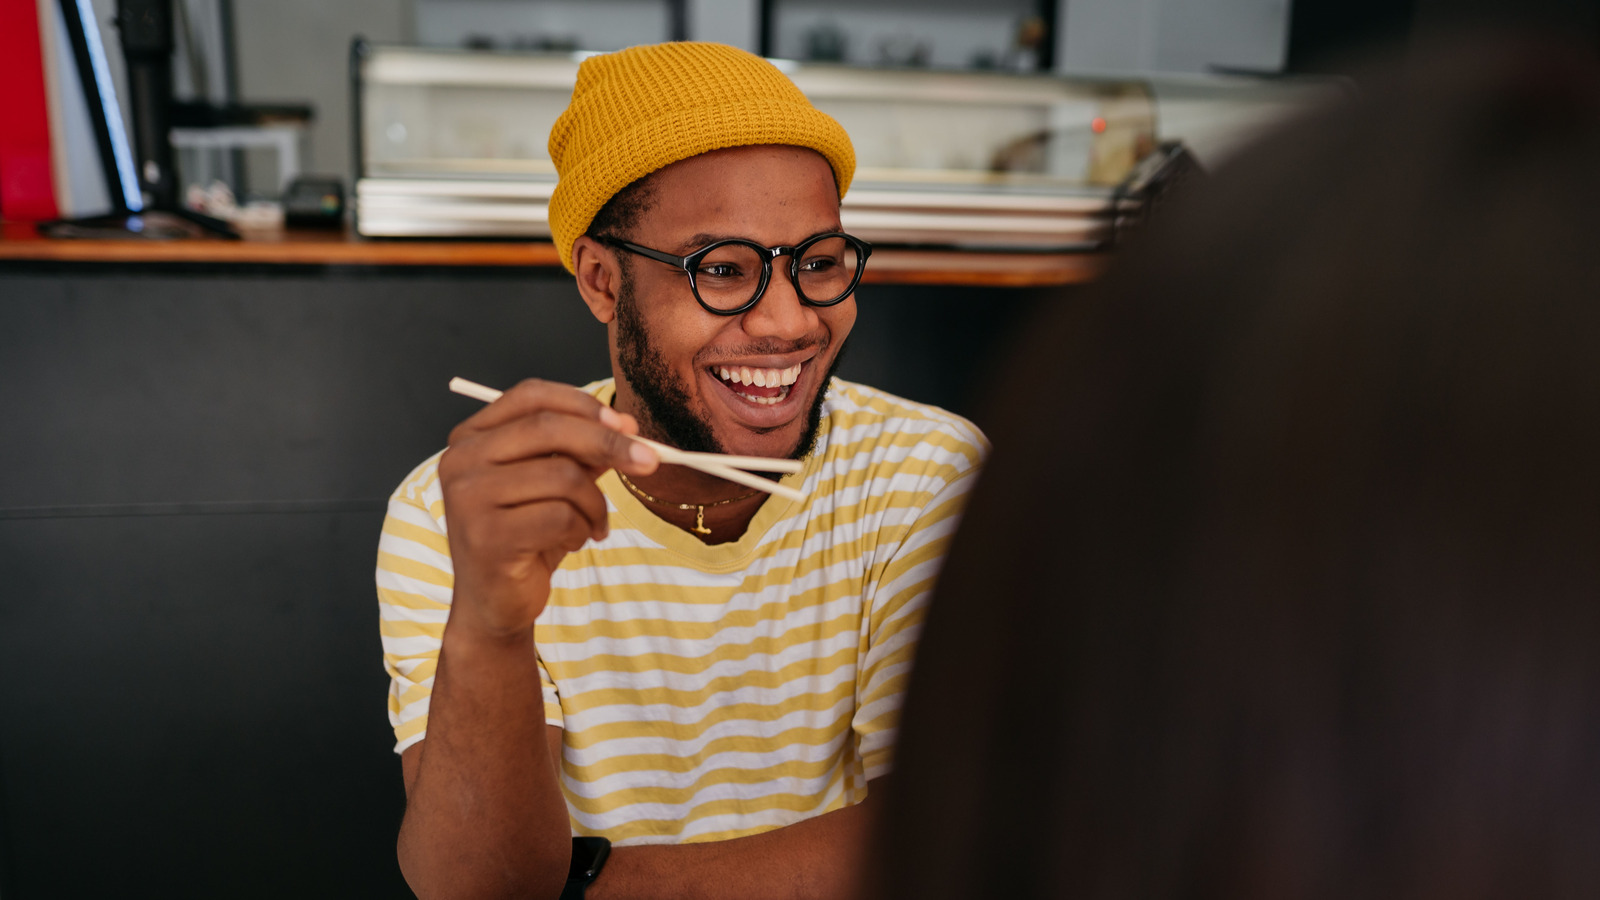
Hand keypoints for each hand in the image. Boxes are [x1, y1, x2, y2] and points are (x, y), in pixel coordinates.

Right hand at [438, 379, 657, 637]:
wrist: (494, 603)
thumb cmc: (525, 537)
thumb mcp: (554, 484)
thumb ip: (580, 451)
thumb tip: (626, 427)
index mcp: (472, 437)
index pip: (530, 396)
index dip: (583, 404)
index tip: (625, 423)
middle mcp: (461, 461)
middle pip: (550, 428)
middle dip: (609, 443)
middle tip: (649, 461)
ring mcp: (468, 498)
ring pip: (564, 477)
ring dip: (594, 504)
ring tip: (591, 525)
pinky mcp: (487, 536)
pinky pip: (562, 517)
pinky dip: (582, 530)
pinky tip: (573, 542)